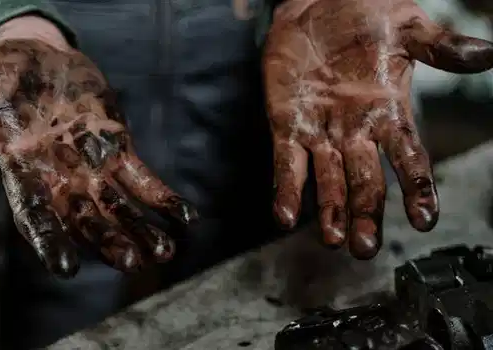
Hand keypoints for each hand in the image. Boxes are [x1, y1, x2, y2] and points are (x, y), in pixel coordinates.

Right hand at [0, 38, 197, 277]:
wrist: (31, 56)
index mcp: (21, 171)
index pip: (34, 213)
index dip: (49, 239)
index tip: (66, 268)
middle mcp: (58, 177)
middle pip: (85, 218)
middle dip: (108, 240)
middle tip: (134, 262)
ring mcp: (89, 165)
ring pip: (118, 206)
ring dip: (140, 228)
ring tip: (164, 252)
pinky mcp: (116, 147)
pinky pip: (142, 178)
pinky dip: (161, 197)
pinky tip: (184, 218)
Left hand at [263, 0, 492, 258]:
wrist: (319, 3)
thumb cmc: (366, 17)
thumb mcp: (407, 28)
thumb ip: (440, 47)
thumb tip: (486, 54)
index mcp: (390, 113)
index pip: (409, 159)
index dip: (417, 190)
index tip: (424, 220)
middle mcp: (357, 132)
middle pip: (365, 182)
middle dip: (366, 214)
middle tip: (365, 248)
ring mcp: (321, 132)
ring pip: (328, 182)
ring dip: (330, 212)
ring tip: (333, 241)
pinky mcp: (287, 127)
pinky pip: (286, 164)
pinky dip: (286, 190)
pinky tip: (283, 216)